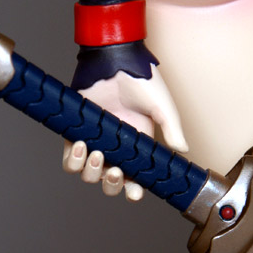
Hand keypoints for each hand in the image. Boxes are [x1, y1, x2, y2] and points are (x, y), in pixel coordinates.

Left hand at [62, 64, 187, 200]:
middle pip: (109, 183)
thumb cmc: (141, 80)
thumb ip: (173, 129)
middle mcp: (115, 148)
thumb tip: (183, 150)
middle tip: (116, 172)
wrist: (114, 59)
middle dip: (112, 185)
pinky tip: (82, 146)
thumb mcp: (163, 107)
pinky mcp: (76, 133)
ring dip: (92, 173)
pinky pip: (69, 160)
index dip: (133, 191)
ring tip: (97, 155)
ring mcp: (95, 142)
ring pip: (88, 175)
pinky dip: (74, 161)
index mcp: (137, 147)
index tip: (134, 193)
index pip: (134, 178)